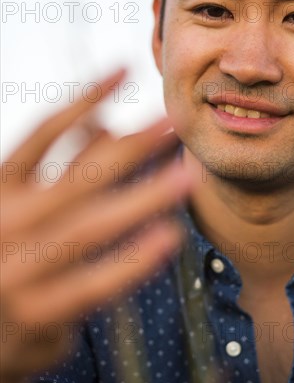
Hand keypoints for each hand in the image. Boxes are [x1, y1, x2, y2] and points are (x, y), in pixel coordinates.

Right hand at [0, 69, 190, 382]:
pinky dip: (133, 259)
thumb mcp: (18, 200)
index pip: (43, 132)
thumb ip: (59, 166)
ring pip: (92, 225)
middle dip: (131, 147)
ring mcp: (20, 269)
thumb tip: (105, 124)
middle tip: (173, 122)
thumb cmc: (5, 248)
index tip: (124, 69)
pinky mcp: (38, 313)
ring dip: (144, 197)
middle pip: (78, 176)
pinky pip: (95, 283)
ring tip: (185, 175)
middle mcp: (7, 221)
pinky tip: (168, 236)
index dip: (84, 99)